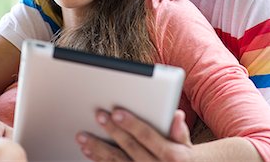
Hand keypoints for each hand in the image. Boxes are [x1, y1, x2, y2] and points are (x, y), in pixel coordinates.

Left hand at [76, 108, 192, 160]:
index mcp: (170, 155)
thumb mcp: (186, 145)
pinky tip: (89, 152)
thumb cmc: (182, 158)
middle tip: (99, 116)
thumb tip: (177, 115)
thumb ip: (179, 131)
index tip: (116, 112)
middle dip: (112, 131)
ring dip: (98, 149)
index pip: (148, 136)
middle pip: (129, 148)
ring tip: (83, 137)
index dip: (131, 124)